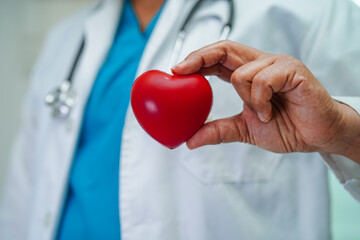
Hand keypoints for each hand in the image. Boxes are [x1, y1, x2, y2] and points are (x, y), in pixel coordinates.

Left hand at [172, 41, 359, 162]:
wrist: (317, 137)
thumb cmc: (286, 127)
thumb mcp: (244, 130)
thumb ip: (218, 130)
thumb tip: (190, 139)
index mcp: (249, 73)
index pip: (218, 58)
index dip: (196, 60)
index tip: (175, 71)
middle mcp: (261, 63)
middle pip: (224, 48)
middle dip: (199, 57)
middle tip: (181, 70)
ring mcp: (277, 64)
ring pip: (241, 72)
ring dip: (246, 100)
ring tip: (262, 113)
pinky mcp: (292, 70)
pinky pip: (262, 80)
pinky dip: (261, 101)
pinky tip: (272, 112)